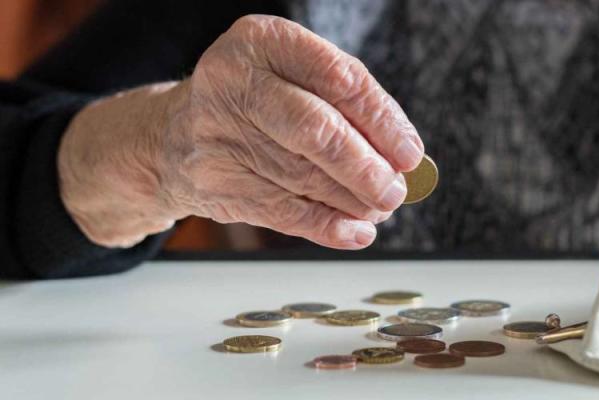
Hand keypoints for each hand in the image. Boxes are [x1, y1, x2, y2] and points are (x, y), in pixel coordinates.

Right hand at [59, 15, 422, 248]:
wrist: (174, 135)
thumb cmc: (258, 102)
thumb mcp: (295, 78)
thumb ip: (347, 106)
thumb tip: (402, 156)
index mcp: (263, 41)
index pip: (338, 78)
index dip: (382, 120)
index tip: (410, 153)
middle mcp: (234, 82)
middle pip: (316, 130)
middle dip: (366, 167)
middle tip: (396, 190)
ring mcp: (218, 134)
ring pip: (303, 176)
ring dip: (353, 200)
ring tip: (380, 208)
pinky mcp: (215, 182)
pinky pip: (283, 212)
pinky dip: (327, 226)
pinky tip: (356, 231)